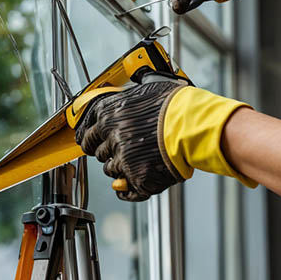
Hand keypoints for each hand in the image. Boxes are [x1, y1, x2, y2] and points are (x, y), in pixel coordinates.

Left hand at [74, 75, 255, 201]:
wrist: (194, 125)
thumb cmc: (175, 104)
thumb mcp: (146, 89)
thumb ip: (128, 97)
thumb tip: (124, 95)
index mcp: (108, 113)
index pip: (87, 129)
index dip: (91, 135)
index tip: (92, 139)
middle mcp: (111, 136)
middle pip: (97, 151)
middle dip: (106, 150)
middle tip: (120, 148)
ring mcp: (123, 159)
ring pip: (110, 170)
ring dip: (120, 167)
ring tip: (138, 159)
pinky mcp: (137, 179)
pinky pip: (124, 190)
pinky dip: (127, 189)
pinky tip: (132, 183)